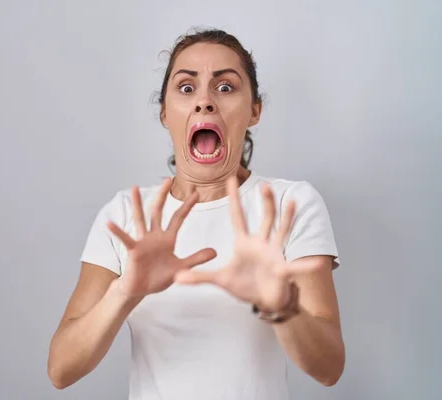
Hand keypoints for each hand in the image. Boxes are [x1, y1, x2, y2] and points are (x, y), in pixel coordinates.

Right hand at [107, 178, 216, 297]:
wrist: (142, 290)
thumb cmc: (158, 277)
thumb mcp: (181, 268)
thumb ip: (196, 259)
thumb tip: (215, 252)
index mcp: (167, 239)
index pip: (178, 217)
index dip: (187, 206)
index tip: (197, 192)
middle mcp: (154, 236)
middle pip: (159, 211)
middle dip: (163, 195)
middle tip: (168, 179)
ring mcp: (143, 242)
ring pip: (141, 218)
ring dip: (138, 203)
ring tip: (135, 187)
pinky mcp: (133, 250)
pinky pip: (125, 239)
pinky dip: (117, 231)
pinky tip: (110, 223)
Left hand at [175, 177, 320, 310]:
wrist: (263, 300)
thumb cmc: (244, 285)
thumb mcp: (220, 280)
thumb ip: (200, 277)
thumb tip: (177, 279)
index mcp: (244, 242)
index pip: (238, 216)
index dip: (234, 198)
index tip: (230, 179)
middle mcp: (261, 243)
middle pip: (264, 218)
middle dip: (266, 203)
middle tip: (266, 185)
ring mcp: (274, 254)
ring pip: (281, 231)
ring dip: (287, 218)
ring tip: (293, 202)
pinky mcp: (282, 269)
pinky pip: (294, 267)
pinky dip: (304, 266)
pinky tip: (315, 263)